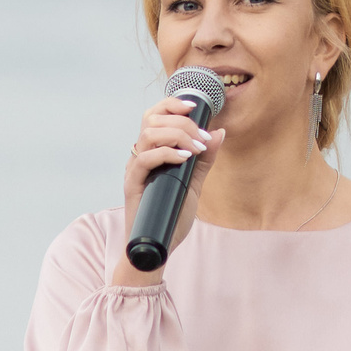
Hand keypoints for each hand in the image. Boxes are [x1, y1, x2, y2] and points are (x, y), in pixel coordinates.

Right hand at [113, 96, 219, 283]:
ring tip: (196, 149)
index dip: (172, 104)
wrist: (157, 246)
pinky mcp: (132, 184)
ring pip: (148, 134)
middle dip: (181, 121)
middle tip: (201, 137)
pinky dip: (167, 153)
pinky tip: (185, 157)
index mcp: (152, 151)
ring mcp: (135, 169)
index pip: (155, 116)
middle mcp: (140, 156)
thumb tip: (219, 133)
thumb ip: (204, 160)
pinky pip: (145, 159)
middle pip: (151, 119)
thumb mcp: (193, 184)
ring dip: (177, 135)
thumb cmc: (170, 217)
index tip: (195, 106)